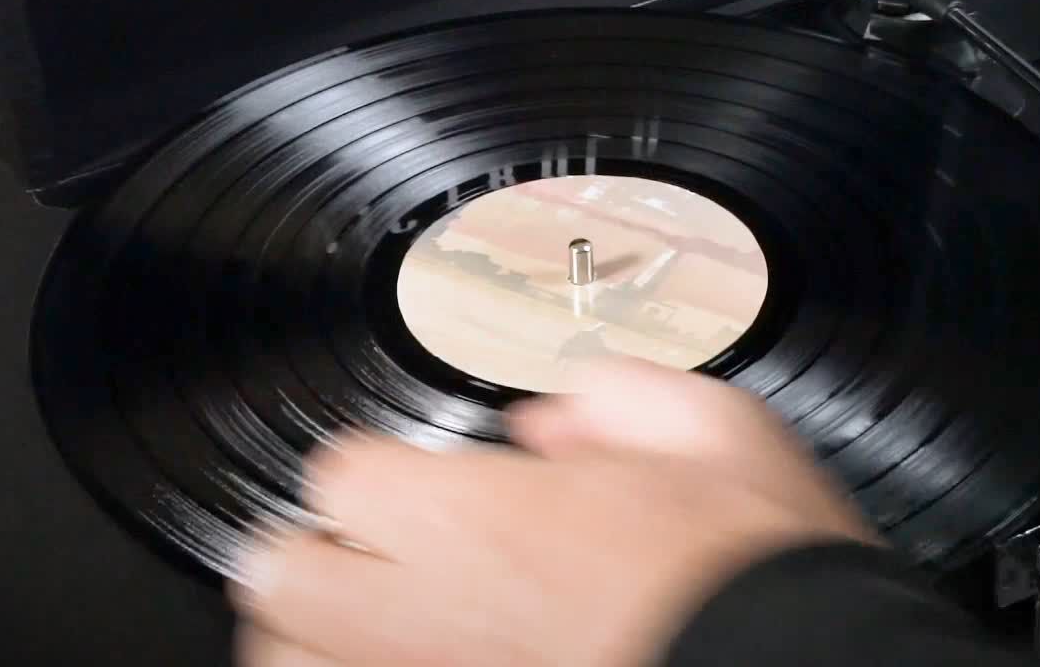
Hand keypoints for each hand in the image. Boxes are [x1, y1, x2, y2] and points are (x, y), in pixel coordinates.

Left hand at [228, 357, 877, 666]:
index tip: (419, 477)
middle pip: (278, 573)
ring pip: (292, 666)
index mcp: (471, 518)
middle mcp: (424, 619)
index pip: (339, 472)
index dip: (383, 469)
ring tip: (374, 629)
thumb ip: (614, 399)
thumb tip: (553, 418)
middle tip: (374, 552)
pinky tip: (417, 662)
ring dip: (319, 641)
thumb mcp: (717, 431)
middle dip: (317, 555)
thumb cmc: (760, 577)